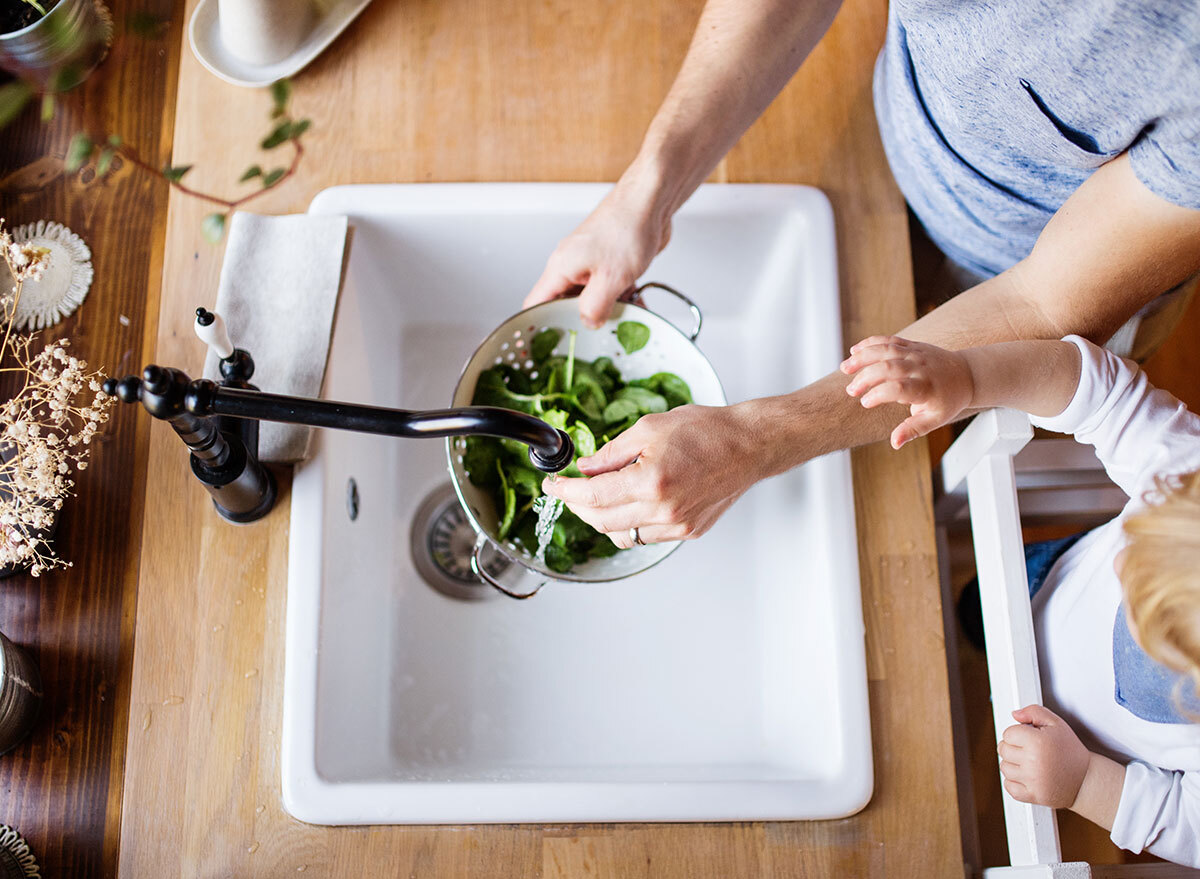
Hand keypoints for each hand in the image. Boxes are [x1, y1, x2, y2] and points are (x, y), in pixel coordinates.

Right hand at [524, 181, 671, 327]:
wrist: (651, 201)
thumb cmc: (627, 227)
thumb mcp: (611, 278)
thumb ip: (595, 307)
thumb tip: (588, 323)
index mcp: (561, 267)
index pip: (536, 304)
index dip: (535, 326)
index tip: (541, 347)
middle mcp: (571, 265)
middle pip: (565, 304)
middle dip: (581, 322)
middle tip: (596, 337)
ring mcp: (591, 263)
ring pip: (591, 298)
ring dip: (608, 310)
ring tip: (623, 321)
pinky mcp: (610, 262)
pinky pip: (610, 288)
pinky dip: (623, 299)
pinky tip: (638, 306)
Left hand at [540, 404, 758, 546]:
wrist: (749, 446)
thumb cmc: (706, 431)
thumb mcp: (648, 429)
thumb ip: (611, 453)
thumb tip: (584, 469)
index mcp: (651, 481)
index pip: (592, 496)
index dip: (565, 491)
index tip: (553, 484)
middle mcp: (664, 510)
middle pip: (601, 521)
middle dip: (578, 506)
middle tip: (570, 489)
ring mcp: (677, 525)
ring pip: (622, 535)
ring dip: (602, 518)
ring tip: (598, 496)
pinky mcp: (688, 531)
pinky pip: (646, 535)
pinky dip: (630, 522)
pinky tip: (630, 502)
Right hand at [839, 335, 974, 448]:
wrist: (966, 374)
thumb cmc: (948, 401)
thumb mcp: (935, 420)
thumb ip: (913, 430)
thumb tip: (894, 443)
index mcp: (926, 388)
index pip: (899, 388)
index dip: (879, 394)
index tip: (865, 403)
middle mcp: (920, 367)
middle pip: (888, 367)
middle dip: (866, 377)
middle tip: (851, 391)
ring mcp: (916, 353)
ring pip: (886, 350)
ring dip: (863, 357)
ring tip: (844, 368)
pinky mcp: (912, 345)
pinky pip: (889, 340)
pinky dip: (870, 343)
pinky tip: (854, 351)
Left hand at [998, 705, 1091, 808]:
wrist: (1086, 779)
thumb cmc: (1071, 751)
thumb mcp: (1057, 724)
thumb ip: (1034, 712)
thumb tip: (1015, 714)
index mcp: (1038, 742)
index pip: (1008, 734)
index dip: (1017, 733)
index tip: (1028, 737)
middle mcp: (1033, 761)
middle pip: (1003, 750)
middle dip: (1013, 747)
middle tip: (1028, 750)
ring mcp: (1033, 780)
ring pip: (1004, 767)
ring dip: (1013, 764)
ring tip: (1029, 763)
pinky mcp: (1033, 795)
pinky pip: (1009, 786)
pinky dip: (1014, 782)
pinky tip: (1027, 776)